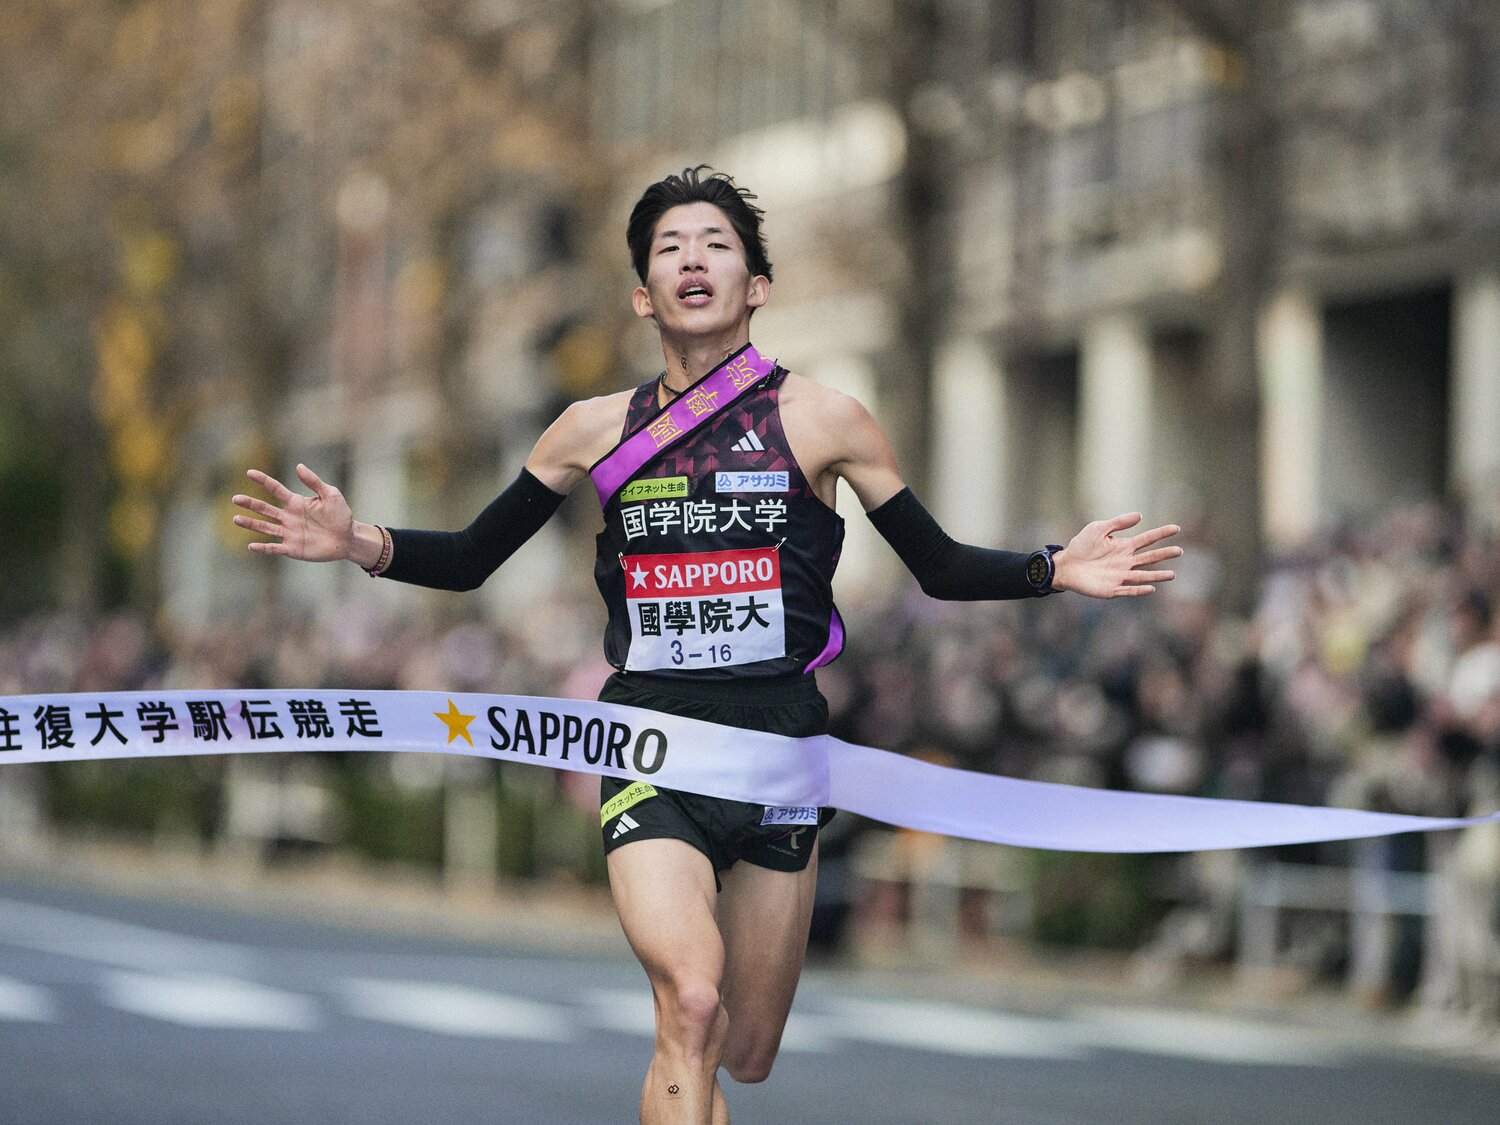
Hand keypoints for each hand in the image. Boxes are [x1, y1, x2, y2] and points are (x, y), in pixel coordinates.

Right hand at [232, 464, 354, 562]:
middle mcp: (288, 517)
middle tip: (235, 498)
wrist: (347, 539)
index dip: (263, 480)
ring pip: (265, 527)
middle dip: (250, 503)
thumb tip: (298, 466)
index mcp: (296, 503)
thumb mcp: (330, 495)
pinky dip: (263, 547)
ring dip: (251, 523)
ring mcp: (289, 533)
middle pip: (265, 508)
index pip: (276, 489)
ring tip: (236, 519)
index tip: (250, 473)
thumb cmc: (340, 515)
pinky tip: (251, 545)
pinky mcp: (292, 548)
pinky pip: (275, 548)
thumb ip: (314, 482)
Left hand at [1052, 513, 1180, 598]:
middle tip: (1179, 551)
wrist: (1065, 565)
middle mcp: (1125, 562)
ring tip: (1172, 575)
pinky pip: (1128, 590)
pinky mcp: (1112, 589)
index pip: (1147, 539)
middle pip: (1149, 558)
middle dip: (1164, 554)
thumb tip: (1140, 515)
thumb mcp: (1098, 529)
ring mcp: (1120, 576)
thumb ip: (1118, 523)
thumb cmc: (1081, 546)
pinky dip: (1139, 590)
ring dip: (1157, 576)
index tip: (1176, 528)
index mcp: (1124, 547)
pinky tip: (1151, 588)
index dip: (1161, 533)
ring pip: (1143, 576)